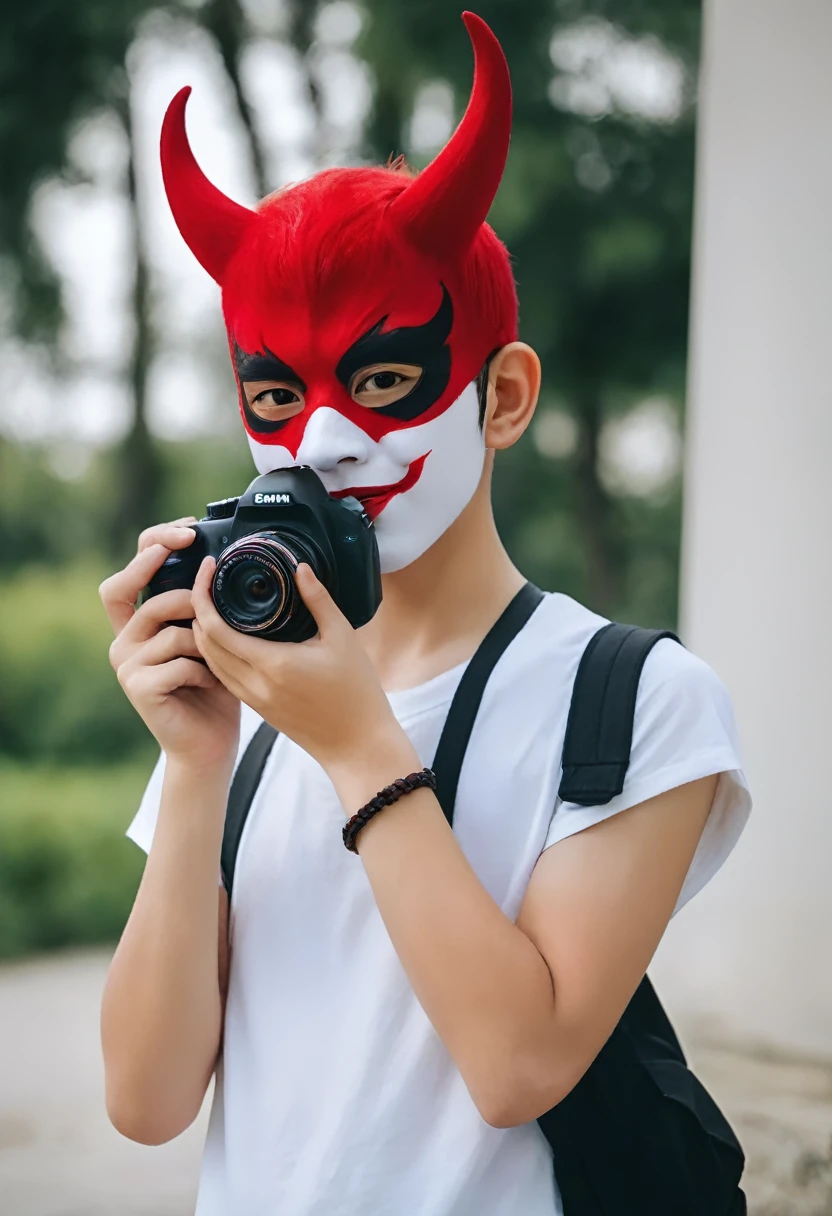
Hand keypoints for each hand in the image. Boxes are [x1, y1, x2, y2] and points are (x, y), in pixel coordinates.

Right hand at [100, 519, 240, 771]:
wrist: (209, 745)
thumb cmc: (216, 691)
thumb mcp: (213, 639)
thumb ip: (207, 606)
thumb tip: (223, 564)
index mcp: (139, 623)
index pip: (129, 573)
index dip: (150, 546)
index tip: (186, 532)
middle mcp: (124, 639)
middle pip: (132, 588)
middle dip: (166, 577)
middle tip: (204, 576)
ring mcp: (126, 664)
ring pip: (170, 627)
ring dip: (205, 641)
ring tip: (221, 660)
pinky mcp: (138, 687)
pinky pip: (179, 661)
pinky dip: (205, 672)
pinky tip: (214, 685)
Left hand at [191, 558, 412, 776]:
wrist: (357, 745)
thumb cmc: (356, 691)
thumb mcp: (343, 638)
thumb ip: (318, 600)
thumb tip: (299, 568)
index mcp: (272, 664)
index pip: (215, 628)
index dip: (202, 596)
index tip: (207, 570)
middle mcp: (254, 684)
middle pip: (204, 644)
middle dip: (197, 610)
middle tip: (207, 582)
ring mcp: (253, 700)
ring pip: (211, 663)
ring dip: (203, 634)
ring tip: (212, 605)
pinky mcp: (258, 709)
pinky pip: (224, 677)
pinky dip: (216, 654)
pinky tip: (227, 638)